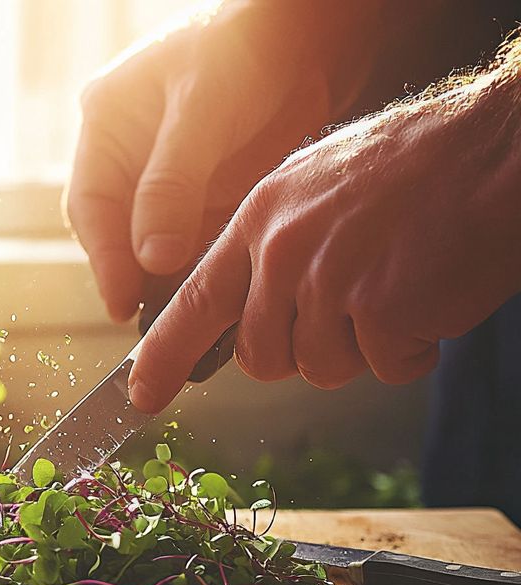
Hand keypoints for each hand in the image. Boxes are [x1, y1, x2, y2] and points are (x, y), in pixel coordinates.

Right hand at [65, 1, 381, 322]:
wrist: (313, 29)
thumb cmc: (248, 46)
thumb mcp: (202, 109)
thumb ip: (172, 184)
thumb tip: (151, 259)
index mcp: (106, 121)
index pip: (91, 204)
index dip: (104, 257)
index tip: (121, 302)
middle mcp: (130, 153)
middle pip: (117, 230)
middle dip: (132, 275)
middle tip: (150, 321)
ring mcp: (169, 176)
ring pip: (155, 242)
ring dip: (167, 281)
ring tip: (183, 320)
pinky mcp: (207, 191)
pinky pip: (194, 242)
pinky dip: (200, 270)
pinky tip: (214, 296)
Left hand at [128, 63, 520, 413]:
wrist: (497, 148)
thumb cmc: (418, 170)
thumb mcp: (317, 192)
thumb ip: (273, 252)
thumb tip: (247, 316)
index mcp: (261, 221)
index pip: (193, 304)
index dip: (162, 357)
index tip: (141, 395)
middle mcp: (283, 252)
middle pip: (262, 358)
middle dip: (301, 353)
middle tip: (352, 309)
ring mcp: (330, 281)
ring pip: (321, 370)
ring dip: (364, 350)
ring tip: (398, 288)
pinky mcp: (381, 310)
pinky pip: (385, 368)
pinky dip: (413, 351)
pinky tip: (430, 299)